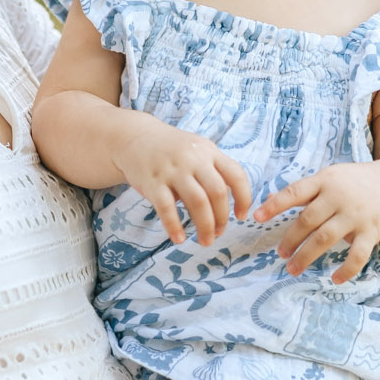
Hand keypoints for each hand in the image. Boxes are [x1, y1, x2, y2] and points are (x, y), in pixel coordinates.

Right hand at [111, 121, 251, 246]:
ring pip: (197, 201)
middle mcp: (193, 159)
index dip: (244, 198)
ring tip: (205, 241)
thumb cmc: (172, 149)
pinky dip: (174, 226)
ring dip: (204, 226)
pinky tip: (179, 239)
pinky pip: (166, 207)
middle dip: (222, 218)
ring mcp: (172, 170)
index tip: (242, 216)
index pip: (236, 175)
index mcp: (209, 152)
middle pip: (217, 192)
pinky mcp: (152, 181)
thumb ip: (214, 171)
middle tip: (218, 234)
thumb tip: (231, 201)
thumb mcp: (197, 150)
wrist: (135, 138)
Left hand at [255, 162, 379, 283]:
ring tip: (292, 268)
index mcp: (324, 181)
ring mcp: (356, 215)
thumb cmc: (351, 183)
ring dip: (307, 255)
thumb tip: (268, 202)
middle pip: (308, 220)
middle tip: (280, 254)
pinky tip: (335, 279)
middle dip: (291, 240)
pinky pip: (358, 254)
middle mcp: (339, 197)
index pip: (295, 192)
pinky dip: (347, 269)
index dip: (275, 205)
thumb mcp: (328, 178)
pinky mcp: (372, 231)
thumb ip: (302, 191)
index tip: (257, 217)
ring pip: (326, 238)